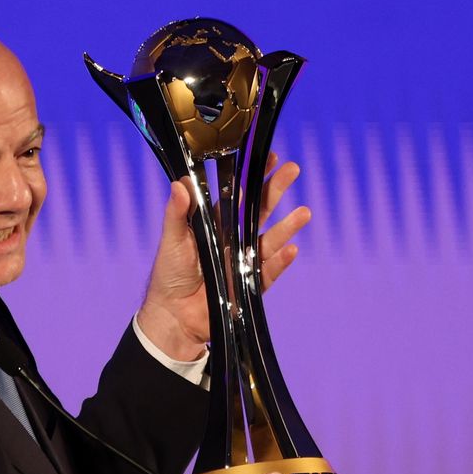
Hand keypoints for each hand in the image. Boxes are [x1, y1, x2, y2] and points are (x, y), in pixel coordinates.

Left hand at [137, 153, 311, 360]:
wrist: (172, 316)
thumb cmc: (168, 274)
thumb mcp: (171, 239)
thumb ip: (176, 213)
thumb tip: (181, 182)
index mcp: (215, 225)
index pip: (237, 196)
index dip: (251, 177)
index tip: (265, 157)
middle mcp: (233, 241)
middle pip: (259, 212)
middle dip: (275, 191)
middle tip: (292, 169)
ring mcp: (242, 263)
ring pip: (269, 241)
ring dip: (287, 227)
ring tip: (304, 213)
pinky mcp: (248, 287)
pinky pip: (267, 273)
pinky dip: (279, 263)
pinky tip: (291, 249)